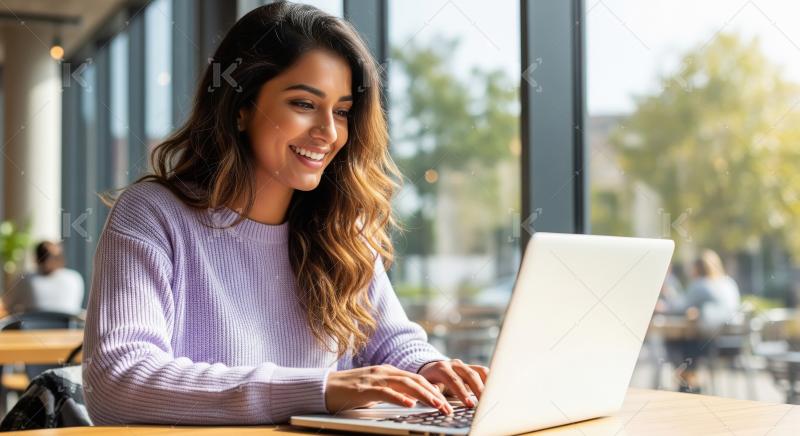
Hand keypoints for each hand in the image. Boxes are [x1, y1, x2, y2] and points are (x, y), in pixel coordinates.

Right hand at [325, 364, 450, 414]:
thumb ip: (393, 392)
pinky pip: (385, 392)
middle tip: (446, 407)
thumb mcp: (376, 390)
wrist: (325, 387)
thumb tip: (412, 401)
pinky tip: (409, 404)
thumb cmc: (350, 391)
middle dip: (434, 394)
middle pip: (415, 380)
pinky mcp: (364, 388)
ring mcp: (375, 378)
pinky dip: (399, 398)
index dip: (433, 390)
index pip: (417, 379)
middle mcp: (384, 372)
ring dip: (423, 395)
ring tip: (435, 405)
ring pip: (405, 384)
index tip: (445, 402)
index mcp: (389, 372)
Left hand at [418, 359, 488, 408]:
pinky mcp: (472, 367)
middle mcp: (455, 364)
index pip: (453, 380)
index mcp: (441, 368)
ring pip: (479, 372)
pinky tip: (495, 390)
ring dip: (487, 384)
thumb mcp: (426, 386)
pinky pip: (484, 372)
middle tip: (484, 403)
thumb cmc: (430, 380)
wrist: (432, 368)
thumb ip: (432, 391)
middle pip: (470, 375)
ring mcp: (465, 365)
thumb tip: (436, 399)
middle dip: (478, 389)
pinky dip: (490, 380)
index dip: (462, 392)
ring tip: (492, 398)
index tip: (469, 404)